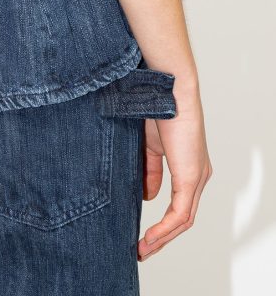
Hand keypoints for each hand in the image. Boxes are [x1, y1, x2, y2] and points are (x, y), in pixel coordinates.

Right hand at [138, 86, 211, 259]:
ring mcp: (197, 177)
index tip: (143, 235)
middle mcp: (199, 175)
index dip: (163, 223)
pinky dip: (164, 229)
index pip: (180, 204)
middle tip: (142, 250)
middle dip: (162, 238)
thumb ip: (151, 171)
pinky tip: (150, 237)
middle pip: (183, 218)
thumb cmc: (159, 107)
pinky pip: (180, 214)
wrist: (168, 90)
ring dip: (162, 238)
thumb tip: (148, 197)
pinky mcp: (191, 178)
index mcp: (190, 166)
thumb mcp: (151, 146)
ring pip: (183, 220)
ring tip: (142, 249)